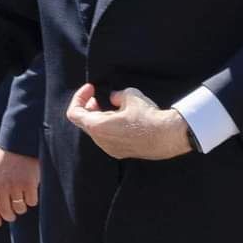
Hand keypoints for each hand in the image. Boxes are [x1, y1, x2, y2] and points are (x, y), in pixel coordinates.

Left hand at [0, 147, 39, 227]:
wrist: (19, 142)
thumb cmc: (5, 157)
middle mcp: (1, 186)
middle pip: (6, 212)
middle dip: (10, 215)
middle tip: (13, 213)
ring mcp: (16, 186)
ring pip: (20, 209)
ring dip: (22, 206)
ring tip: (22, 196)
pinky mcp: (29, 184)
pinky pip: (31, 202)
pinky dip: (32, 198)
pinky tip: (30, 190)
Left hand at [65, 84, 191, 160]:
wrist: (168, 136)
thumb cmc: (147, 116)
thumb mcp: (130, 95)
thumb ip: (116, 95)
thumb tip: (113, 98)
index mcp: (98, 127)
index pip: (74, 113)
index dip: (79, 98)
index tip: (91, 89)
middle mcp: (101, 141)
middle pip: (84, 122)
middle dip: (88, 106)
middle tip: (97, 96)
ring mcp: (110, 149)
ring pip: (96, 131)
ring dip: (99, 117)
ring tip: (113, 106)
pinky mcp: (121, 152)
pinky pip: (107, 138)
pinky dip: (108, 126)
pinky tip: (122, 118)